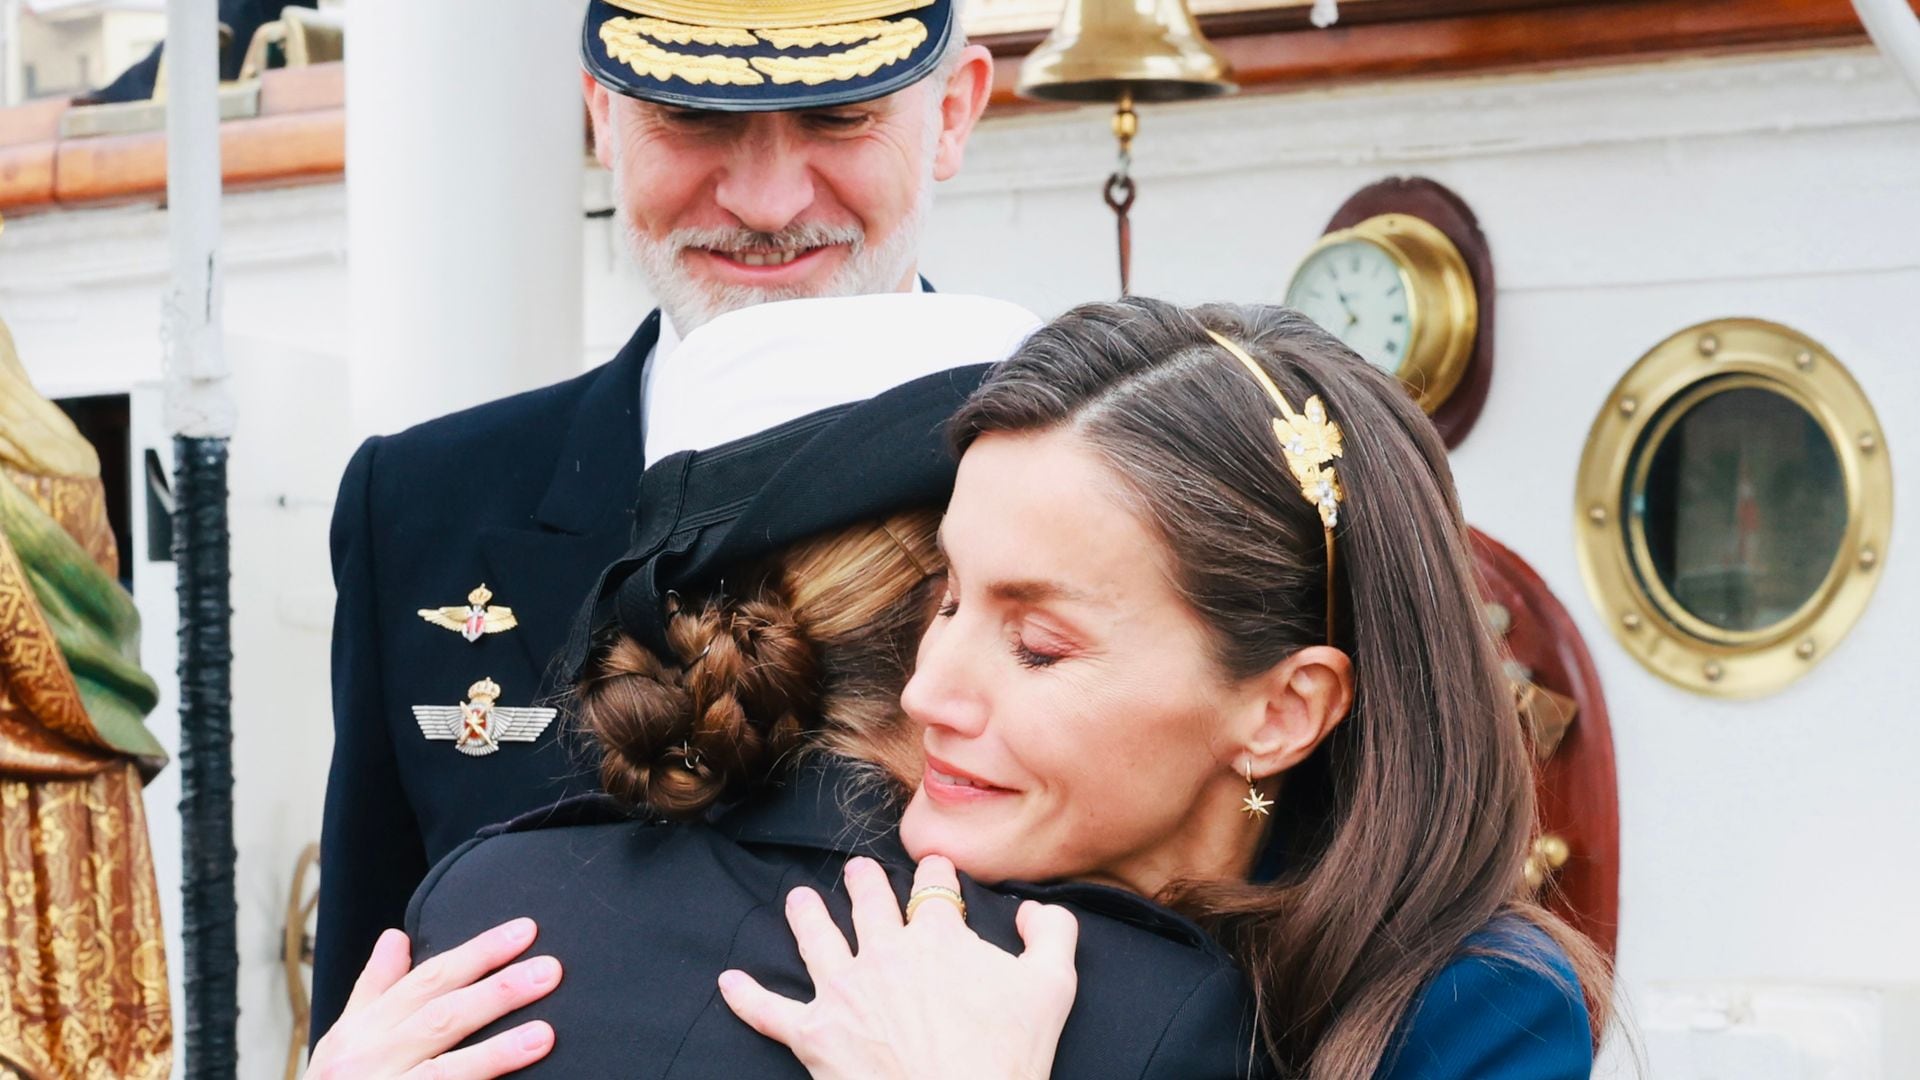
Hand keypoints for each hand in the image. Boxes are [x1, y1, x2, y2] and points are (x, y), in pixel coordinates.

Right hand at [306, 919, 559, 1079]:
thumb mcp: (344, 1038)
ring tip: (545, 1035)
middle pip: (441, 1017)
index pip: (428, 980)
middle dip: (497, 991)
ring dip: (496, 1052)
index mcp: (361, 1030)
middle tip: (550, 970)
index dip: (477, 953)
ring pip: (444, 1071)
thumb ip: (375, 989)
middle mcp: (368, 1060)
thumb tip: (396, 936)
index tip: (524, 931)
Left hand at [717, 855, 1078, 1079]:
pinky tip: (728, 982)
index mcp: (938, 935)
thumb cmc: (1008, 1057)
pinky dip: (746, 997)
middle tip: (857, 872)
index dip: (935, 873)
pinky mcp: (815, 1036)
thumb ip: (1052, 932)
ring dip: (805, 915)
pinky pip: (769, 1012)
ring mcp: (844, 992)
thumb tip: (1034, 909)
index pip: (933, 887)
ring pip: (816, 939)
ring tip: (798, 900)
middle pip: (867, 902)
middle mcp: (884, 952)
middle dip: (863, 882)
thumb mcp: (1054, 986)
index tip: (934, 868)